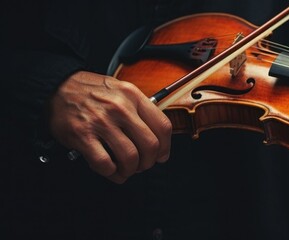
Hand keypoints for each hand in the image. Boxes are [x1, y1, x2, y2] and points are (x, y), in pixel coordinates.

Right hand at [49, 71, 171, 183]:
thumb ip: (139, 109)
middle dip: (149, 162)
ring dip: (130, 170)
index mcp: (133, 96)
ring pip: (130, 157)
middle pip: (150, 145)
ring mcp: (101, 122)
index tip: (161, 155)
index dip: (166, 147)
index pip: (163, 126)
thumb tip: (157, 137)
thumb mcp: (121, 90)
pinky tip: (110, 170)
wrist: (57, 87)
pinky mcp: (83, 135)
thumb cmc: (91, 91)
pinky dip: (111, 173)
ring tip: (126, 169)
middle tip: (142, 165)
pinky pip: (104, 163)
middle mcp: (120, 108)